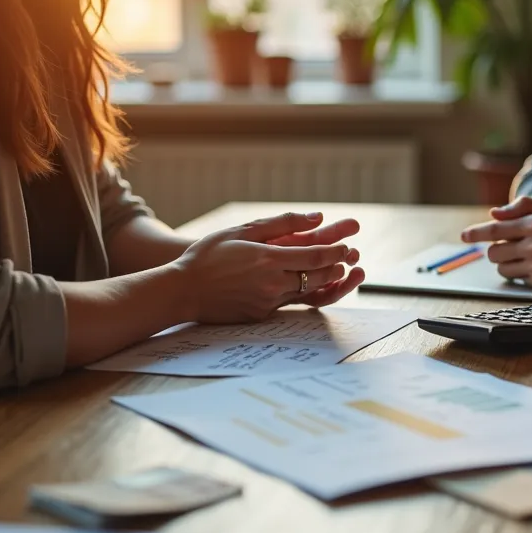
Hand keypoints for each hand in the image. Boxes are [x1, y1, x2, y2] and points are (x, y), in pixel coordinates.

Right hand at [176, 213, 363, 322]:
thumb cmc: (208, 256)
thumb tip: (316, 217)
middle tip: (349, 257)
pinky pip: (290, 304)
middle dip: (338, 267)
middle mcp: (272, 284)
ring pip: (308, 292)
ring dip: (327, 282)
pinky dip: (304, 293)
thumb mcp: (241, 231)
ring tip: (336, 271)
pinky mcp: (262, 315)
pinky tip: (310, 284)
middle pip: (318, 277)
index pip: (315, 256)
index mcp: (268, 259)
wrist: (182, 291)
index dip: (336, 251)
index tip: (347, 245)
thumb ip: (281, 223)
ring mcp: (267, 303)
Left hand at [459, 196, 531, 288]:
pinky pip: (517, 278)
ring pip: (502, 267)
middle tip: (509, 244)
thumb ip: (523, 206)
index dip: (476, 232)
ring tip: (522, 254)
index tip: (464, 235)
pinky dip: (519, 271)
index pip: (495, 229)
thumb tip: (494, 213)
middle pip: (494, 251)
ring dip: (505, 261)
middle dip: (495, 248)